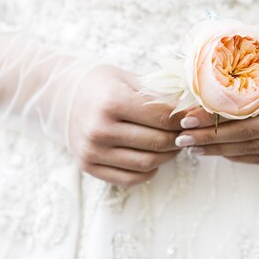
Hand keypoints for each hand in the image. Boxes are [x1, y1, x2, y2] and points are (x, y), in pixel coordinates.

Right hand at [68, 64, 209, 185]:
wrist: (65, 97)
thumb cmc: (103, 85)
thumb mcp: (129, 79)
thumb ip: (158, 94)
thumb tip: (193, 107)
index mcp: (112, 101)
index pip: (162, 118)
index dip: (184, 119)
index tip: (194, 117)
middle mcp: (100, 128)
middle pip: (158, 142)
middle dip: (180, 138)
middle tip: (188, 132)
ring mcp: (92, 150)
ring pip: (147, 163)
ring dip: (168, 156)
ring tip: (173, 144)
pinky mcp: (88, 166)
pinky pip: (130, 178)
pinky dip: (149, 170)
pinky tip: (154, 157)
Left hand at [174, 49, 258, 163]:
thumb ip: (233, 79)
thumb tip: (189, 97)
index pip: (245, 106)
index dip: (212, 115)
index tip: (186, 120)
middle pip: (247, 132)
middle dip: (210, 137)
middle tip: (182, 138)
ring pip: (252, 148)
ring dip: (219, 150)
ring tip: (193, 147)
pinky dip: (236, 156)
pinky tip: (216, 151)